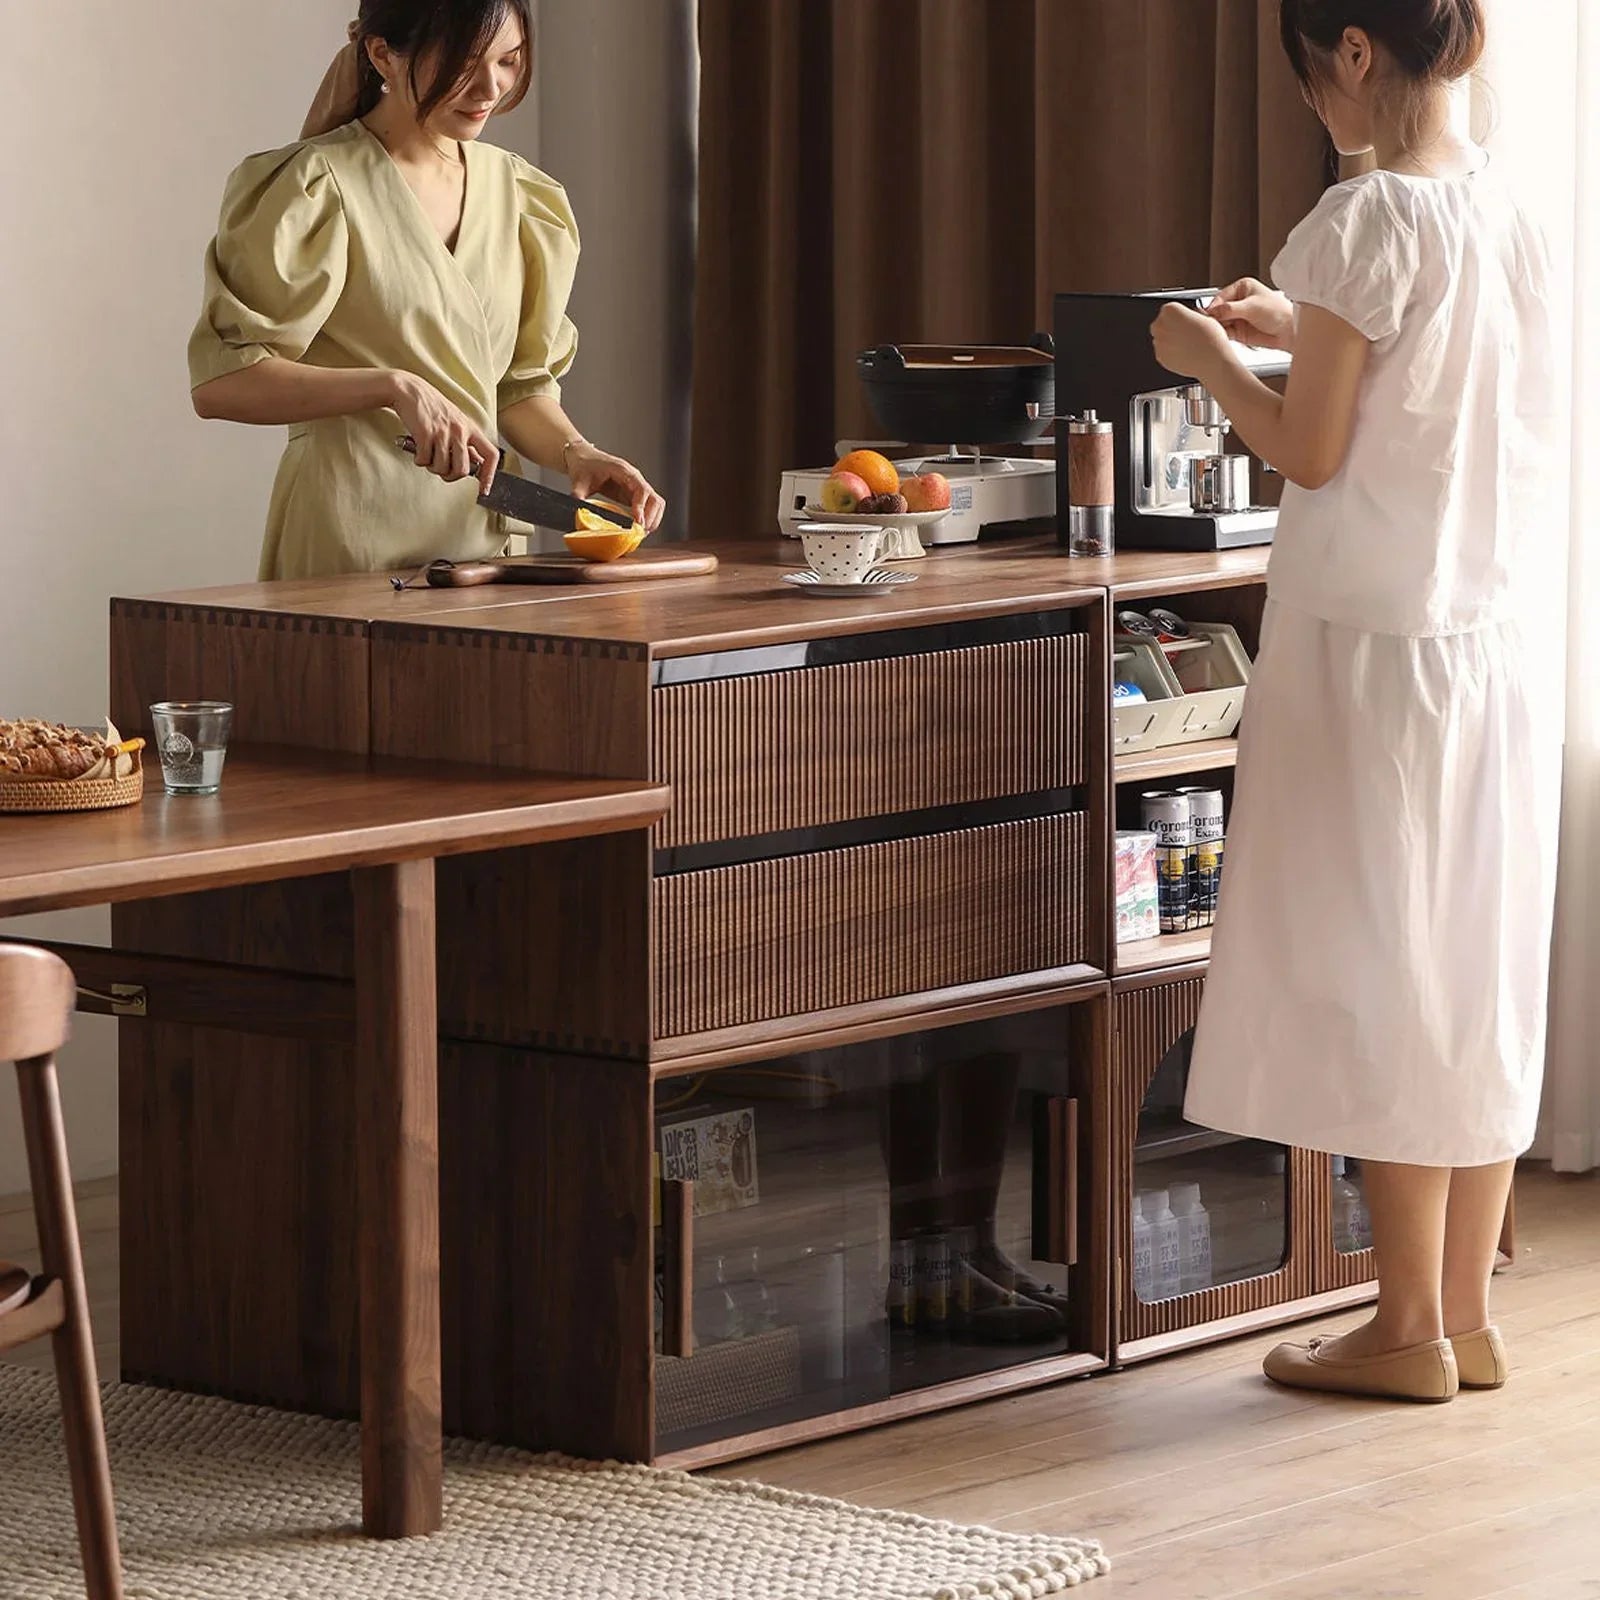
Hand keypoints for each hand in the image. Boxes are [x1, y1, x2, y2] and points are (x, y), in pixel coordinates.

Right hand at [391, 372, 499, 496]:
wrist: (408, 390)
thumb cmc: (432, 408)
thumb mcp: (456, 421)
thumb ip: (466, 441)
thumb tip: (477, 463)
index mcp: (470, 428)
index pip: (491, 455)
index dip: (489, 476)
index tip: (484, 489)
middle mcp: (460, 430)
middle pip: (463, 470)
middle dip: (450, 476)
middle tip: (442, 470)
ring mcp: (443, 432)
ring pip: (442, 468)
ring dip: (432, 467)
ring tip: (427, 455)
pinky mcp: (425, 433)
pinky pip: (424, 460)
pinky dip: (418, 460)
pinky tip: (417, 449)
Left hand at [566, 442, 666, 531]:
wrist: (584, 458)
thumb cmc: (584, 466)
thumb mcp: (579, 481)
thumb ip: (579, 495)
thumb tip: (577, 512)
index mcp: (624, 472)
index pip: (641, 490)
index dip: (642, 507)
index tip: (638, 522)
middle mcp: (635, 479)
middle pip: (654, 499)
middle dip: (651, 517)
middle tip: (640, 532)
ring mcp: (636, 487)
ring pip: (656, 503)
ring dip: (653, 519)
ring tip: (642, 532)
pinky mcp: (634, 494)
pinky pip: (649, 507)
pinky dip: (648, 518)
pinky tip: (639, 528)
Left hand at [1150, 303, 1233, 380]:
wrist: (1212, 360)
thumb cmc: (1211, 338)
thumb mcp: (1205, 316)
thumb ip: (1191, 314)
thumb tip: (1189, 316)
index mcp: (1170, 310)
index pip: (1169, 309)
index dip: (1179, 316)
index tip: (1184, 320)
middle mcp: (1160, 325)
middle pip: (1162, 323)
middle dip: (1172, 327)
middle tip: (1186, 332)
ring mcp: (1158, 342)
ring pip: (1162, 338)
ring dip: (1171, 340)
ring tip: (1188, 344)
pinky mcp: (1160, 357)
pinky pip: (1163, 352)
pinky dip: (1171, 352)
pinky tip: (1185, 352)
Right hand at [1203, 278, 1295, 350]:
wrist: (1289, 331)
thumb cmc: (1278, 312)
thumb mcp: (1252, 306)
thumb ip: (1230, 309)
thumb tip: (1212, 311)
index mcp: (1243, 288)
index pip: (1221, 297)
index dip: (1214, 306)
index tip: (1209, 315)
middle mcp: (1239, 301)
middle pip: (1218, 310)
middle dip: (1214, 318)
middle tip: (1211, 325)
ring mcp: (1238, 316)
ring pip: (1219, 322)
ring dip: (1217, 327)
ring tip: (1216, 331)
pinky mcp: (1238, 331)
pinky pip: (1224, 333)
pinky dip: (1221, 335)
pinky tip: (1220, 336)